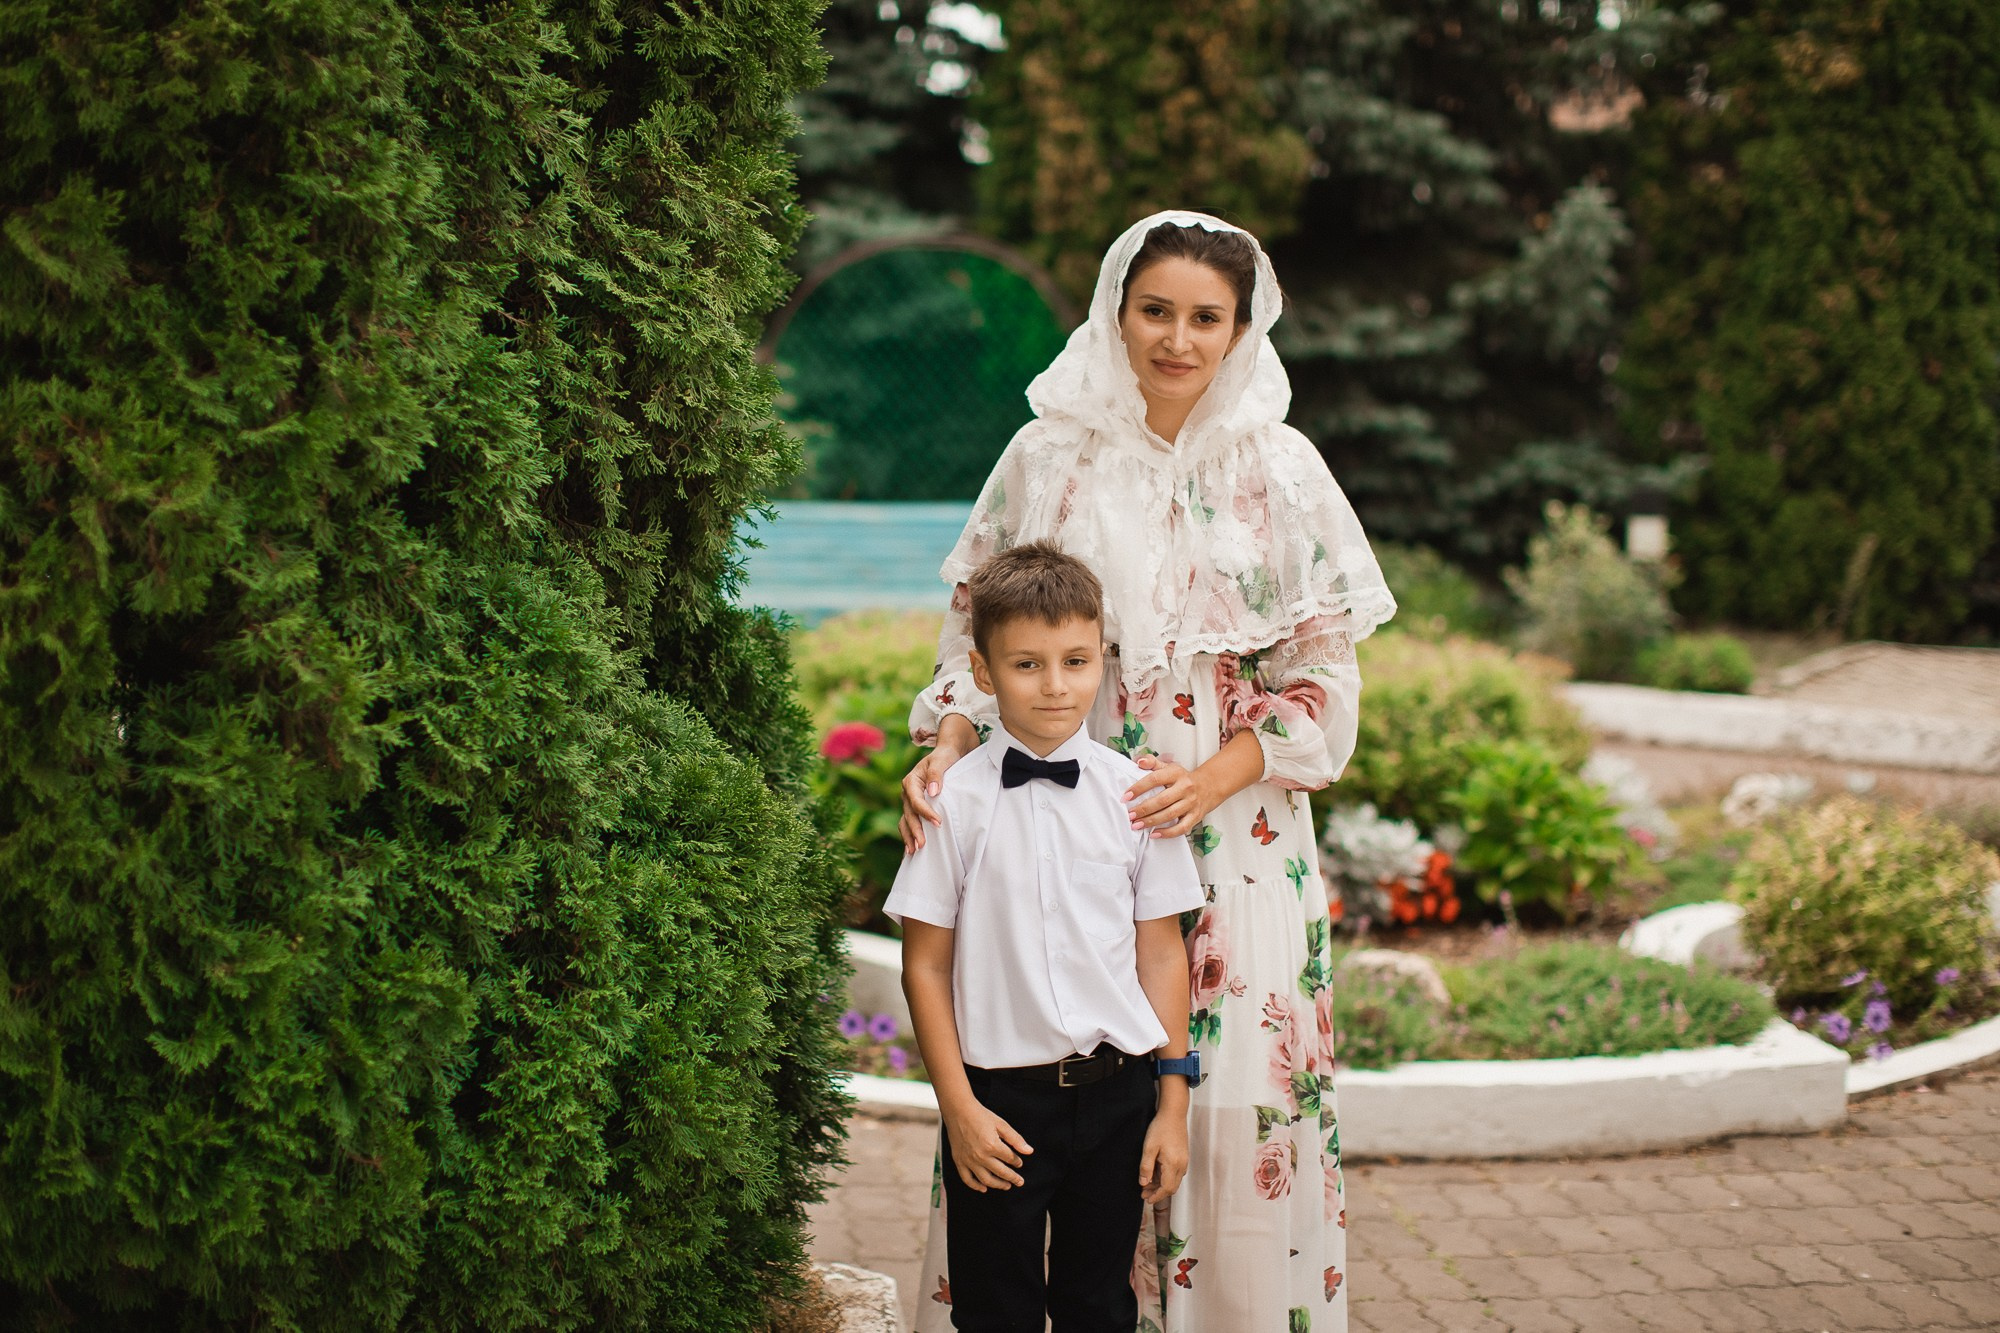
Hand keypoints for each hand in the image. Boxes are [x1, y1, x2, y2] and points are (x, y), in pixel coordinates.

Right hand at [900, 717, 977, 851]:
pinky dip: (911, 835)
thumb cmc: (945, 757)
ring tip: (914, 851)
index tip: (938, 823)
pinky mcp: (916, 808)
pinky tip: (913, 848)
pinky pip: (910, 823)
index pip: (916, 800)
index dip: (925, 813)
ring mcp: (910, 802)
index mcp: (911, 781)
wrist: (947, 754)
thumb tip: (933, 792)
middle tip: (922, 845)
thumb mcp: (942, 760)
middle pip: (909, 814)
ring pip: (906, 821)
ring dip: (909, 836)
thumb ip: (936, 774)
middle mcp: (908, 793)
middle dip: (915, 830)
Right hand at [943, 1101, 1033, 1192]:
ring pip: (986, 1180)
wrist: (958, 1111)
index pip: (1010, 1159)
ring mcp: (969, 1160)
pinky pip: (967, 1179)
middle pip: (1001, 1172)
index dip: (1017, 1162)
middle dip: (1012, 1178)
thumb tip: (1029, 1151)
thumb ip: (1016, 1139)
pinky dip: (976, 1186)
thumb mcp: (1001, 1124)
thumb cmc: (980, 1115)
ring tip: (1006, 1186)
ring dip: (998, 1185)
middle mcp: (981, 1156)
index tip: (1019, 1163)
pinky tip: (984, 1188)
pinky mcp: (959, 1161)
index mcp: (992, 1145)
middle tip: (1019, 1182)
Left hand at [1124, 755, 1215, 838]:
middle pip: (1162, 800)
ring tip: (1136, 825)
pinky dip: (1167, 833)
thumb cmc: (1182, 778)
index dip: (1139, 788)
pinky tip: (1154, 834)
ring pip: (1170, 815)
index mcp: (1176, 774)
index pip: (1155, 779)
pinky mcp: (1195, 816)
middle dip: (1143, 809)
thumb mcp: (1169, 767)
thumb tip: (1139, 761)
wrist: (1208, 786)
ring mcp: (1191, 803)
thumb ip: (1152, 762)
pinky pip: (1181, 828)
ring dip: (1151, 821)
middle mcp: (1185, 788)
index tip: (1126, 796)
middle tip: (1130, 815)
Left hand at [1138, 1109, 1188, 1202]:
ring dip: (1161, 1185)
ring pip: (1173, 1181)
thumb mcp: (1149, 1147)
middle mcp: (1181, 1165)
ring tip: (1147, 1184)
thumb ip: (1146, 1167)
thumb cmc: (1161, 1128)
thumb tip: (1143, 1183)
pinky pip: (1175, 1173)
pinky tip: (1155, 1174)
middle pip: (1171, 1187)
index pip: (1167, 1188)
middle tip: (1144, 1193)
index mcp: (1173, 1164)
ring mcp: (1184, 1161)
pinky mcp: (1183, 1157)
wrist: (1174, 1114)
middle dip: (1158, 1193)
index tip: (1147, 1200)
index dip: (1157, 1196)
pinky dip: (1165, 1178)